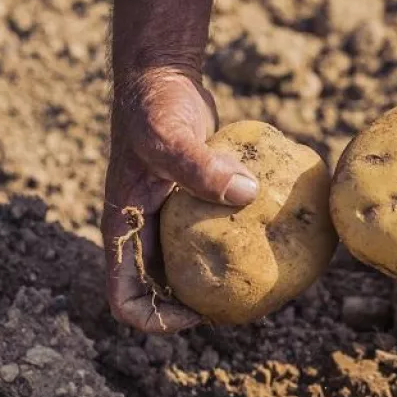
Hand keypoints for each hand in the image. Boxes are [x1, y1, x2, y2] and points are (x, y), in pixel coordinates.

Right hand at [101, 66, 258, 332]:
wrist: (161, 77)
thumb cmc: (154, 107)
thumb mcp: (170, 138)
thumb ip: (202, 168)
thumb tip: (249, 194)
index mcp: (124, 228)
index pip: (125, 297)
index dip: (155, 318)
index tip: (195, 313)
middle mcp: (142, 230)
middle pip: (161, 291)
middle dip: (194, 307)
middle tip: (241, 307)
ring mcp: (166, 217)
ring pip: (188, 265)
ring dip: (215, 278)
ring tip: (260, 281)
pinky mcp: (192, 201)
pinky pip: (210, 233)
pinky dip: (233, 241)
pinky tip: (272, 237)